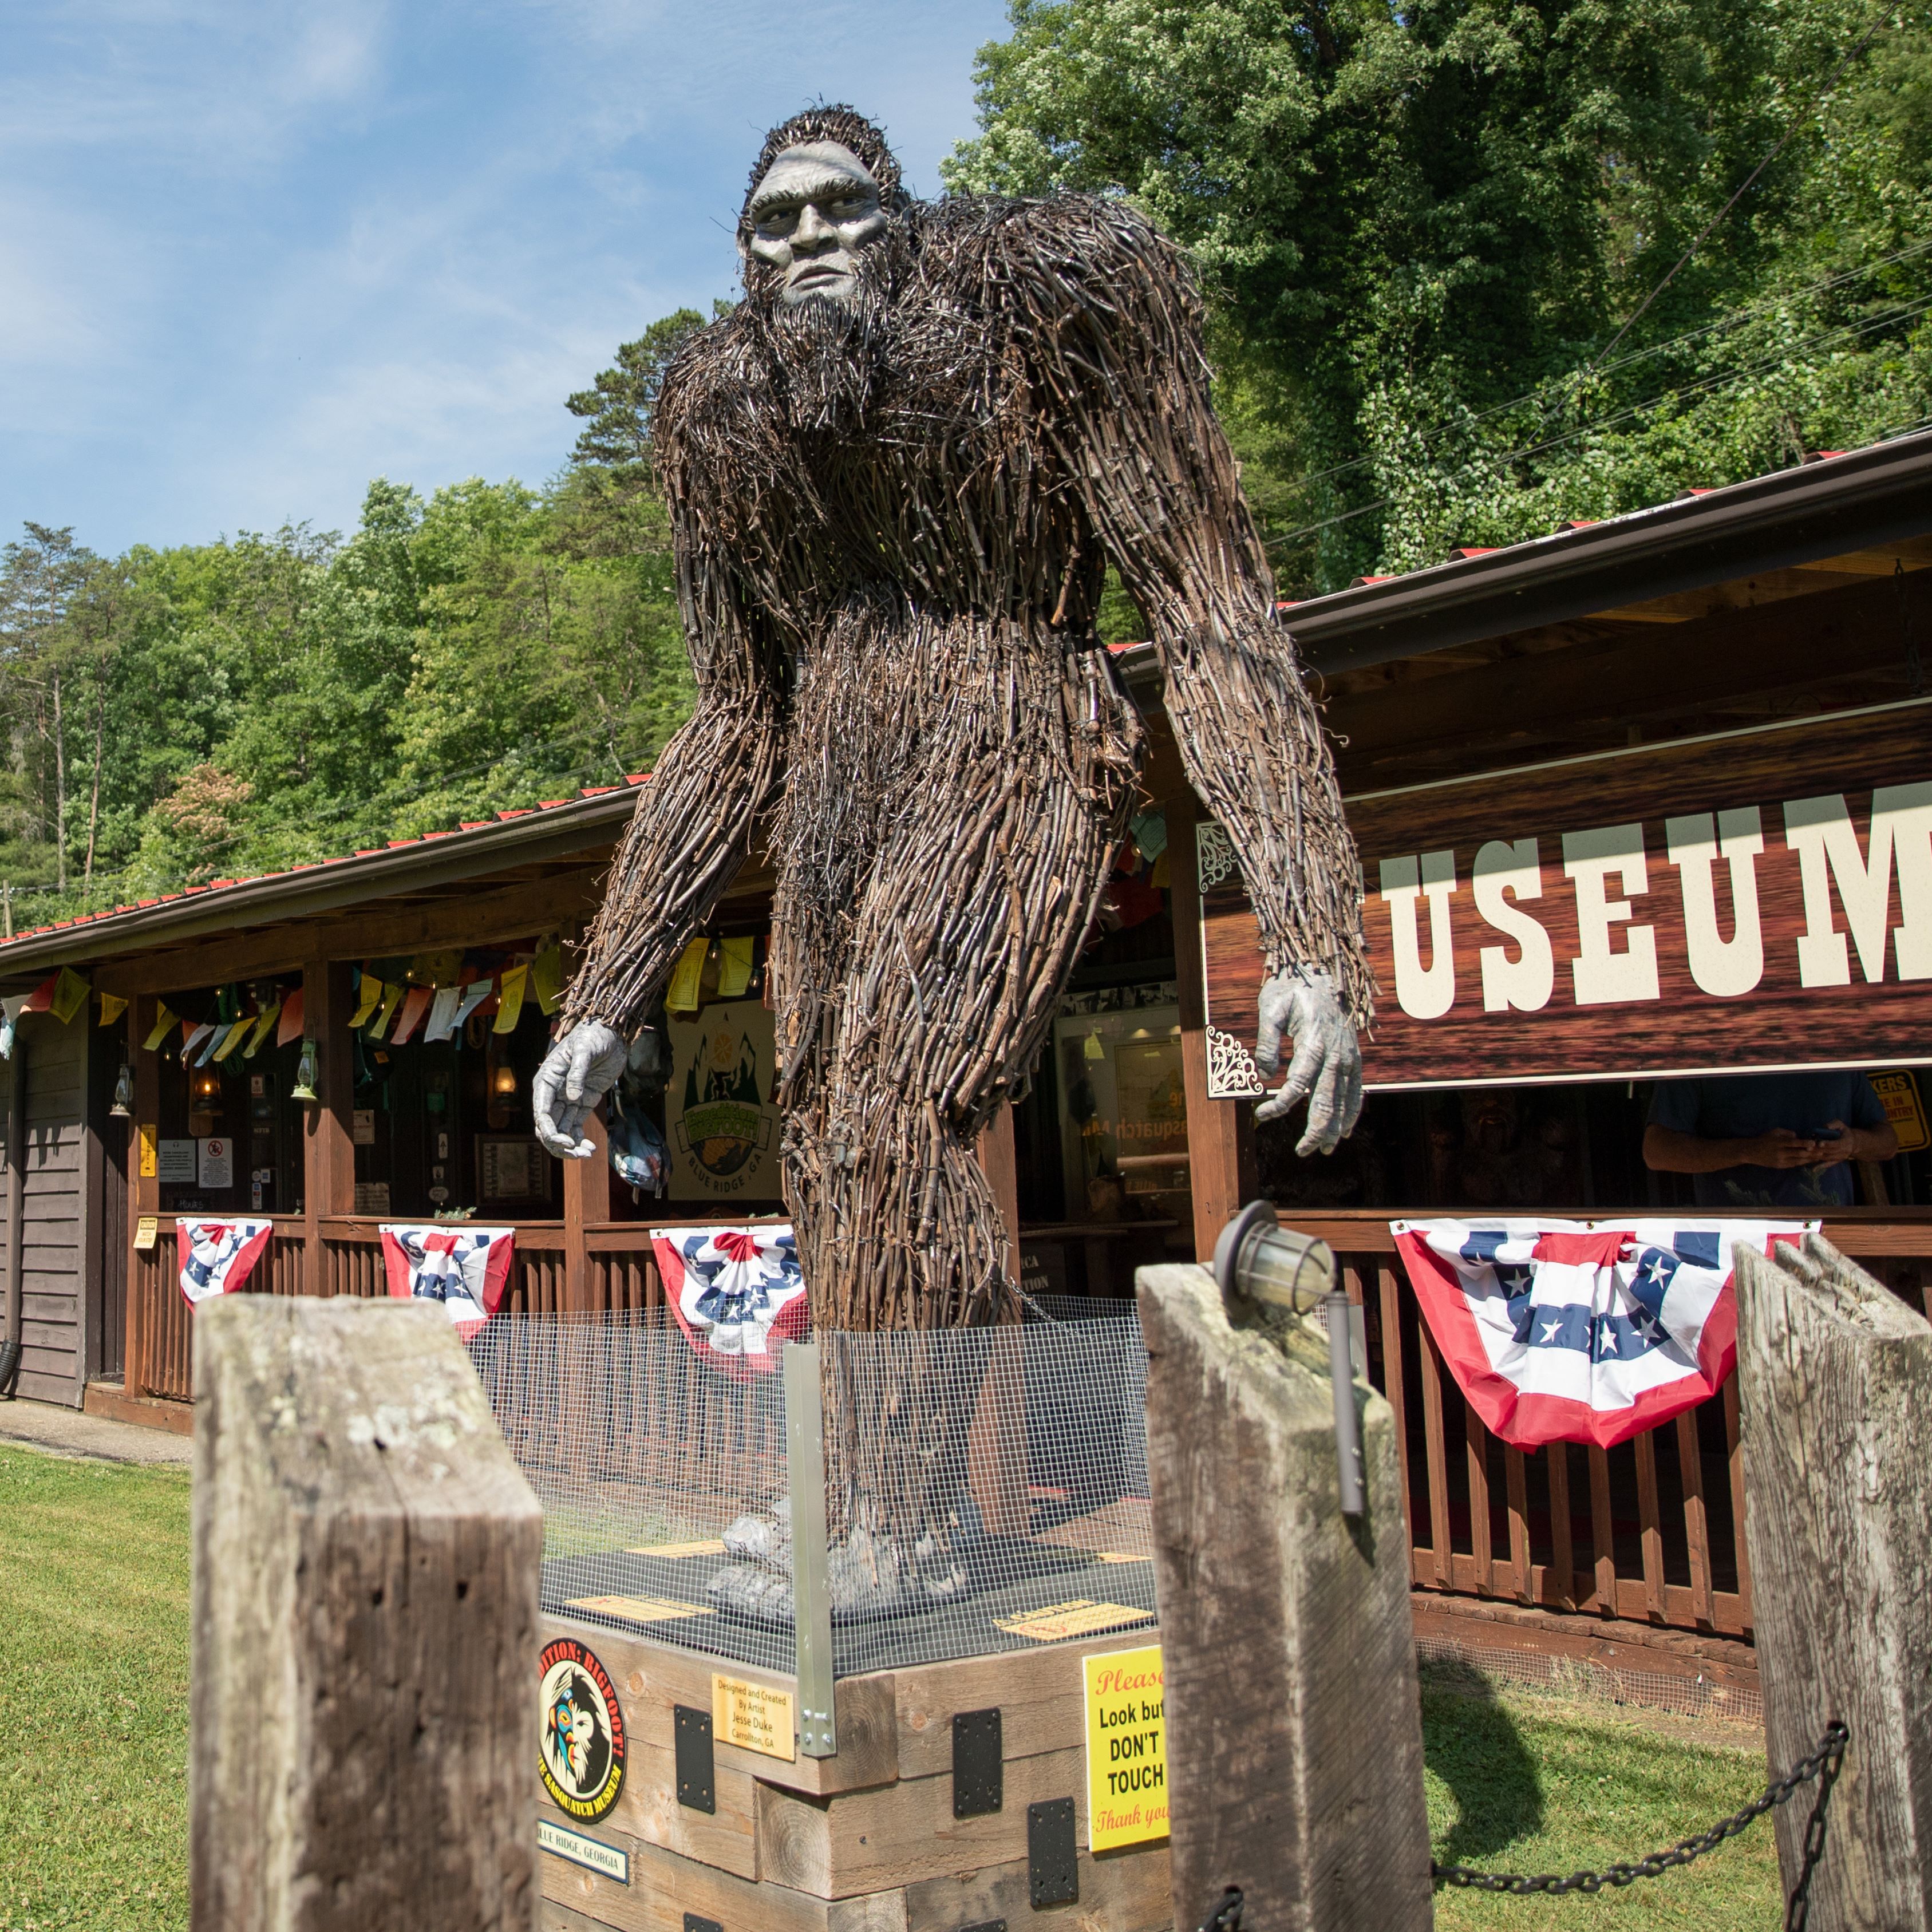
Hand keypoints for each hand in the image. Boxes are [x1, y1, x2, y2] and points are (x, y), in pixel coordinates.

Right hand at [532, 1022, 627, 1158]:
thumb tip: (573, 1097)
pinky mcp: (582, 1103)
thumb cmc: (594, 1035)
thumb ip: (577, 1072)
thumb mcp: (585, 1049)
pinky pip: (576, 1126)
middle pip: (548, 1126)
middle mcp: (553, 1093)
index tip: (564, 1142)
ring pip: (561, 1130)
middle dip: (558, 1143)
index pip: (541, 1111)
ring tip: (586, 1154)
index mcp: (546, 1080)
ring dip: (570, 1146)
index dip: (548, 1129)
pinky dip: (580, 1140)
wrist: (612, 1034)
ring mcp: (567, 1099)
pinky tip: (590, 1149)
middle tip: (576, 1153)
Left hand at [1253, 970, 1362, 1156]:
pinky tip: (1345, 1130)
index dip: (1280, 1104)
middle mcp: (1336, 1054)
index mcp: (1314, 1042)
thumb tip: (1264, 1074)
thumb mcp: (1270, 1008)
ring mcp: (1349, 1057)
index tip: (1261, 1114)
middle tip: (1302, 1151)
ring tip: (1325, 1149)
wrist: (1321, 973)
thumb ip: (1266, 1041)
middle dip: (1315, 1130)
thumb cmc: (1291, 990)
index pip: (1298, 1084)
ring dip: (1335, 1127)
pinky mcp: (1354, 1058)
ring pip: (1345, 1100)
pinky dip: (1351, 1112)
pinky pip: (1356, 1090)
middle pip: (1327, 1100)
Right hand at [1745, 1127, 1831, 1169]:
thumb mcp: (1773, 1132)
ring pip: (1798, 1160)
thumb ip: (1786, 1133)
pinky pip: (1794, 1164)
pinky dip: (1802, 1162)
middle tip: (1822, 1151)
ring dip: (1809, 1159)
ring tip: (1819, 1157)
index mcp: (1778, 1142)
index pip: (1794, 1143)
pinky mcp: (1780, 1166)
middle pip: (1799, 1153)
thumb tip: (1798, 1136)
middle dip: (1811, 1152)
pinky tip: (1809, 1160)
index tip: (1814, 1142)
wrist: (1751, 1152)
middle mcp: (1780, 1153)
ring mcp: (1780, 1161)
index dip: (1805, 1143)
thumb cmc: (1763, 1139)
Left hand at [1812, 1120, 1853, 1167]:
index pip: (1837, 1144)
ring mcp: (1841, 1157)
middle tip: (1808, 1148)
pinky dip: (1821, 1166)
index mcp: (1846, 1141)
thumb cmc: (1843, 1131)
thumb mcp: (1840, 1124)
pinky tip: (1813, 1169)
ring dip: (1818, 1157)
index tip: (1819, 1143)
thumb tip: (1825, 1127)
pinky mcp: (1838, 1161)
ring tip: (1807, 1154)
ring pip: (1829, 1158)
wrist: (1853, 1142)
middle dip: (1819, 1150)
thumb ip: (1833, 1124)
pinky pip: (1829, 1164)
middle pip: (1831, 1151)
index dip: (1828, 1144)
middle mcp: (1845, 1150)